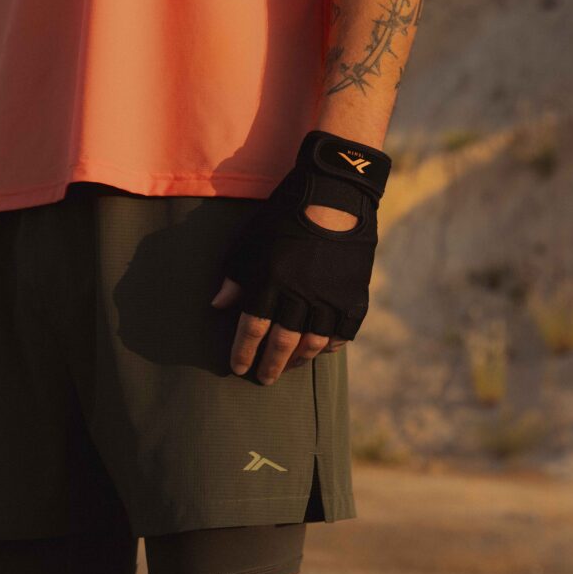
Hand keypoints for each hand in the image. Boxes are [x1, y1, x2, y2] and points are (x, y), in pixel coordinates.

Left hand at [210, 200, 353, 384]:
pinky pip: (343, 332)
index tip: (238, 367)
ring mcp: (330, 296)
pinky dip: (332, 345)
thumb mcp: (251, 242)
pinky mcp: (354, 294)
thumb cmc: (284, 217)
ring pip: (313, 343)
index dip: (244, 352)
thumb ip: (235, 276)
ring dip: (298, 359)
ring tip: (289, 365)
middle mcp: (300, 294)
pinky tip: (322, 349)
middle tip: (264, 379)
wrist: (335, 194)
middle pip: (282, 343)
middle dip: (270, 365)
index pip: (252, 329)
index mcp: (270, 281)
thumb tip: (218, 305)